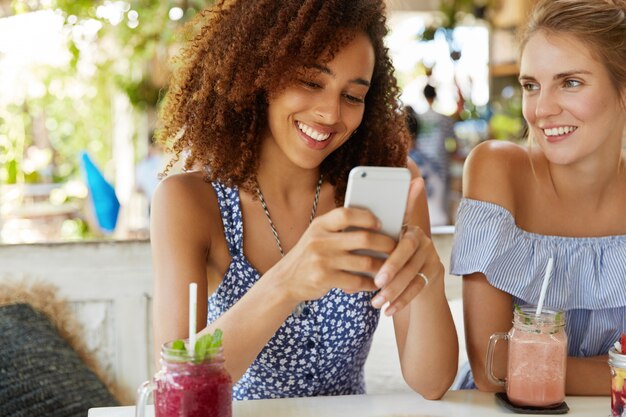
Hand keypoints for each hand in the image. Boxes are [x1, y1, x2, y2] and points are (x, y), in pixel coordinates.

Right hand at [271, 206, 396, 303]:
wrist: (284, 281)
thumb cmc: (309, 256)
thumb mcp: (316, 236)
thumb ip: (338, 229)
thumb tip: (374, 226)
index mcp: (320, 225)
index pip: (347, 214)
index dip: (367, 217)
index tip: (380, 223)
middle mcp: (320, 240)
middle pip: (363, 239)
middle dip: (385, 244)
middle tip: (395, 248)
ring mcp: (322, 260)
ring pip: (364, 262)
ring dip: (382, 266)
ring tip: (390, 267)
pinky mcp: (324, 279)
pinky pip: (356, 281)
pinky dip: (369, 283)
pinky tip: (375, 284)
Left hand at [370, 178, 443, 315]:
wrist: (416, 267)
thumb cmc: (387, 258)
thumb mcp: (378, 253)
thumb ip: (365, 259)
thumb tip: (345, 285)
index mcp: (402, 227)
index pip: (396, 236)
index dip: (386, 253)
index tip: (371, 265)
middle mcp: (420, 238)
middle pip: (407, 253)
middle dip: (391, 270)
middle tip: (376, 284)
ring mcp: (430, 254)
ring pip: (413, 273)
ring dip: (394, 290)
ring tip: (376, 303)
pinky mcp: (434, 270)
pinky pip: (418, 287)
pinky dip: (402, 301)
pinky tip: (388, 310)